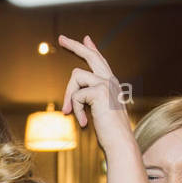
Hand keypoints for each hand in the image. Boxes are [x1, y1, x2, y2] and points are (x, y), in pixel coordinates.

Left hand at [57, 35, 132, 149]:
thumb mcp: (98, 113)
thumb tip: (73, 96)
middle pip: (90, 56)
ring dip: (70, 96)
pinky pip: (77, 95)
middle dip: (74, 46)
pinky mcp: (100, 91)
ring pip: (76, 76)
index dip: (91, 49)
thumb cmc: (110, 134)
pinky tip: (85, 122)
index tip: (85, 39)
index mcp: (112, 84)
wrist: (121, 144)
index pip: (100, 62)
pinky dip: (76, 110)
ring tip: (71, 114)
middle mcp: (111, 80)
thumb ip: (89, 101)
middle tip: (60, 38)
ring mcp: (107, 84)